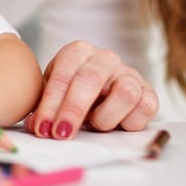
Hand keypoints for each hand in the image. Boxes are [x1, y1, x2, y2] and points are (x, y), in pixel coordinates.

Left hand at [24, 40, 158, 139]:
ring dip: (105, 117)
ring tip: (95, 126)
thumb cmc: (73, 92)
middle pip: (90, 80)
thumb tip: (37, 127)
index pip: (63, 75)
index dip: (51, 104)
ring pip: (124, 93)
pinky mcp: (148, 92)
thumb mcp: (54, 96)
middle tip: (61, 133)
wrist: (102, 89)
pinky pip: (145, 108)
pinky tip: (117, 126)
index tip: (43, 128)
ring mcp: (129, 74)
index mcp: (77, 52)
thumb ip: (44, 109)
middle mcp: (105, 59)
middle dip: (73, 110)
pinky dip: (129, 123)